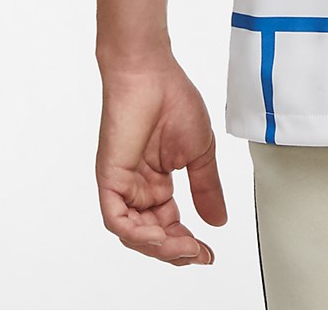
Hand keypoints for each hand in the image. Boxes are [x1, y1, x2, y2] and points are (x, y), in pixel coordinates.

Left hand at [95, 51, 227, 265]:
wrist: (151, 72)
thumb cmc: (173, 99)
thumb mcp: (199, 151)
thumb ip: (206, 187)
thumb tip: (218, 221)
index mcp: (156, 181)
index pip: (169, 224)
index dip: (187, 243)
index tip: (208, 253)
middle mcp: (137, 187)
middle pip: (152, 235)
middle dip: (175, 250)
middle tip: (198, 254)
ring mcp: (122, 185)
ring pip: (134, 233)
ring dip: (160, 246)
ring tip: (185, 247)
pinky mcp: (109, 179)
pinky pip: (117, 219)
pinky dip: (137, 234)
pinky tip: (160, 235)